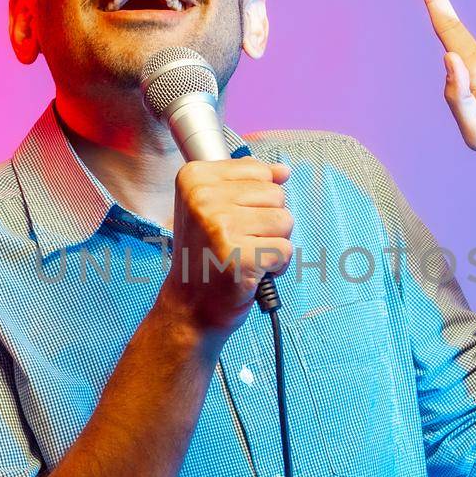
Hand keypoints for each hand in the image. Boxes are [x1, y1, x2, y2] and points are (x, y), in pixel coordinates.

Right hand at [158, 157, 293, 335]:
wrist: (189, 305)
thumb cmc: (205, 257)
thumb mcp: (215, 208)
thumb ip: (249, 183)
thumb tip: (283, 171)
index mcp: (194, 178)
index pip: (258, 170)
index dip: (256, 200)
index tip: (231, 220)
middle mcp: (202, 199)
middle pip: (275, 194)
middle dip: (267, 222)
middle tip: (239, 242)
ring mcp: (220, 228)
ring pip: (285, 221)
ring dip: (273, 244)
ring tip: (246, 256)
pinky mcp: (239, 257)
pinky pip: (285, 250)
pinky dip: (276, 266)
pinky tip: (251, 272)